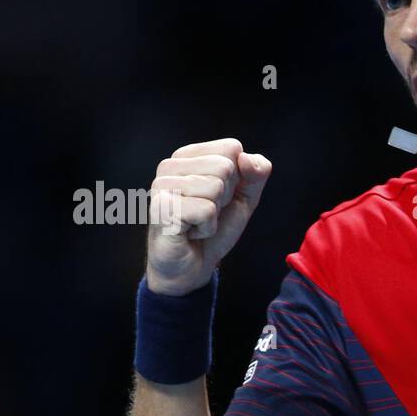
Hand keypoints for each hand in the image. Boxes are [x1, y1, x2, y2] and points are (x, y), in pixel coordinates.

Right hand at [145, 137, 271, 295]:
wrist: (192, 267)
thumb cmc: (214, 229)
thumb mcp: (244, 198)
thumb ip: (256, 174)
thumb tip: (246, 158)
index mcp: (188, 156)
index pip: (232, 148)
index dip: (237, 179)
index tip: (220, 197)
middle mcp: (170, 165)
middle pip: (225, 167)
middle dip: (226, 197)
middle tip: (208, 213)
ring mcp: (161, 185)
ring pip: (215, 187)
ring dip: (215, 214)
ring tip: (197, 222)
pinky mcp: (160, 207)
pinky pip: (205, 210)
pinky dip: (206, 228)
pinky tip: (190, 232)